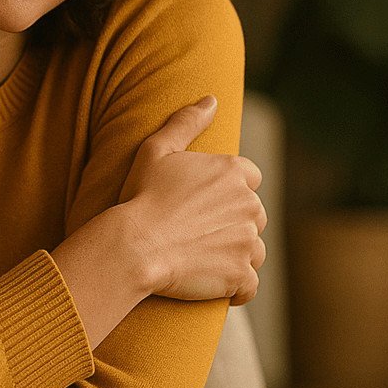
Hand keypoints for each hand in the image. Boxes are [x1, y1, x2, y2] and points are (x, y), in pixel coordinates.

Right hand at [118, 96, 267, 305]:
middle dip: (233, 224)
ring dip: (235, 256)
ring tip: (203, 260)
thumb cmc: (140, 197)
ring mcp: (248, 241)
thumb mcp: (156, 150)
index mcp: (233, 172)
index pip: (250, 179)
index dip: (228, 193)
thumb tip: (212, 99)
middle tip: (198, 234)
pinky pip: (249, 285)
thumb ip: (187, 121)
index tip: (205, 206)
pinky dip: (236, 288)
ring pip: (254, 250)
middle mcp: (249, 204)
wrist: (134, 246)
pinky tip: (215, 287)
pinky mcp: (241, 274)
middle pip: (254, 216)